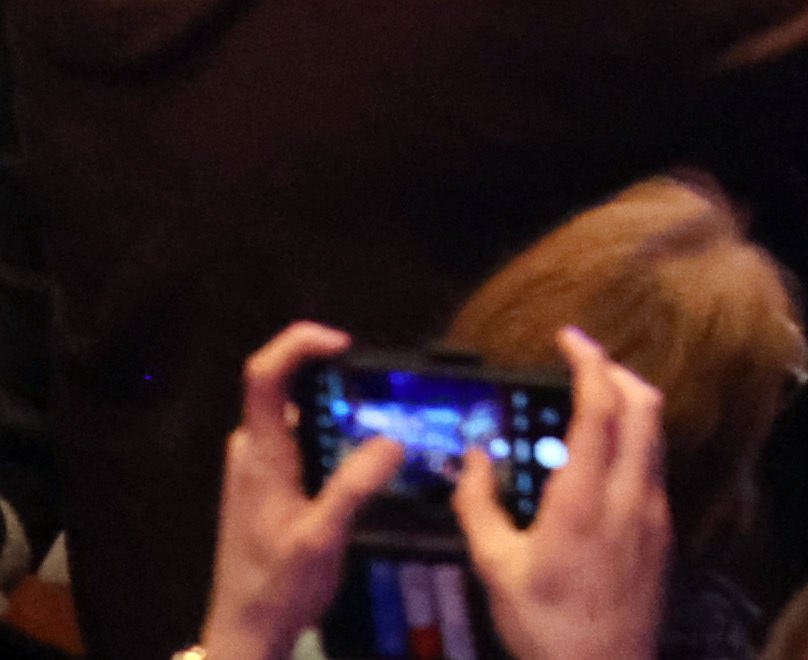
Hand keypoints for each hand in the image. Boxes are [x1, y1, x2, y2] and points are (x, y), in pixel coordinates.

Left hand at [206, 323, 399, 659]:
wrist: (245, 633)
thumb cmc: (276, 587)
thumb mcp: (321, 539)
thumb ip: (354, 487)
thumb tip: (393, 438)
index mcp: (261, 456)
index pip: (265, 376)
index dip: (300, 344)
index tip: (345, 344)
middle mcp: (254, 454)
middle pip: (287, 389)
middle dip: (337, 380)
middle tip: (387, 394)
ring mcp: (259, 470)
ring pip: (300, 417)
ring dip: (340, 413)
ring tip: (387, 427)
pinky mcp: (270, 487)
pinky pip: (303, 441)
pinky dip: (336, 437)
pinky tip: (367, 464)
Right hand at [451, 325, 666, 659]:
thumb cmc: (545, 626)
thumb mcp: (496, 569)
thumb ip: (479, 507)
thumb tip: (472, 457)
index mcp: (586, 496)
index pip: (601, 405)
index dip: (589, 361)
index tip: (570, 337)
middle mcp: (630, 492)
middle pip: (643, 403)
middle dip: (615, 370)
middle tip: (581, 360)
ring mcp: (654, 509)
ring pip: (654, 432)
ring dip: (628, 403)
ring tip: (589, 401)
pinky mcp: (663, 528)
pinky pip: (652, 464)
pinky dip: (632, 440)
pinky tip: (600, 459)